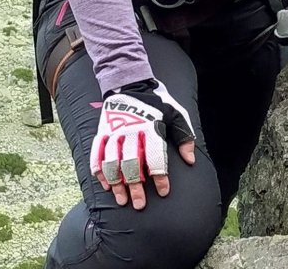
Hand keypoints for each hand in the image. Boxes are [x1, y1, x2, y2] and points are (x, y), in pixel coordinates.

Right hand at [89, 80, 195, 210]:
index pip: (156, 156)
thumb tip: (190, 161)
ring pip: (112, 162)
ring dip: (116, 183)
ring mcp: (114, 131)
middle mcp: (131, 130)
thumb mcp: (176, 113)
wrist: (130, 83)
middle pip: (132, 163)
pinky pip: (97, 154)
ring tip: (121, 200)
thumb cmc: (157, 102)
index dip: (160, 176)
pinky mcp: (102, 131)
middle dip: (135, 187)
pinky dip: (99, 171)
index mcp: (151, 126)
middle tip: (139, 205)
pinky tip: (106, 185)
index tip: (163, 192)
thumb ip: (184, 136)